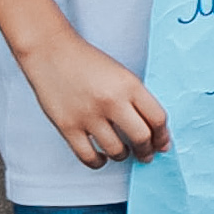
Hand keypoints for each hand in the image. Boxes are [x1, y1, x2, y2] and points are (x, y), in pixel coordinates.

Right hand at [18, 21, 171, 166]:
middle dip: (147, 151)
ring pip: (116, 151)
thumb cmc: (87, 62)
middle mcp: (111, 101)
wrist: (51, 51)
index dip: (163, 136)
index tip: (162, 144)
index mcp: (129, 85)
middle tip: (145, 155)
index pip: (157, 119)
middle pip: (141, 138)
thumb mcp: (121, 74)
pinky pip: (88, 156)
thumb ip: (136, 99)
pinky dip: (98, 162)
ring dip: (123, 155)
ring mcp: (88, 115)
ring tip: (121, 152)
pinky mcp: (67, 126)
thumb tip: (152, 130)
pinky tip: (100, 157)